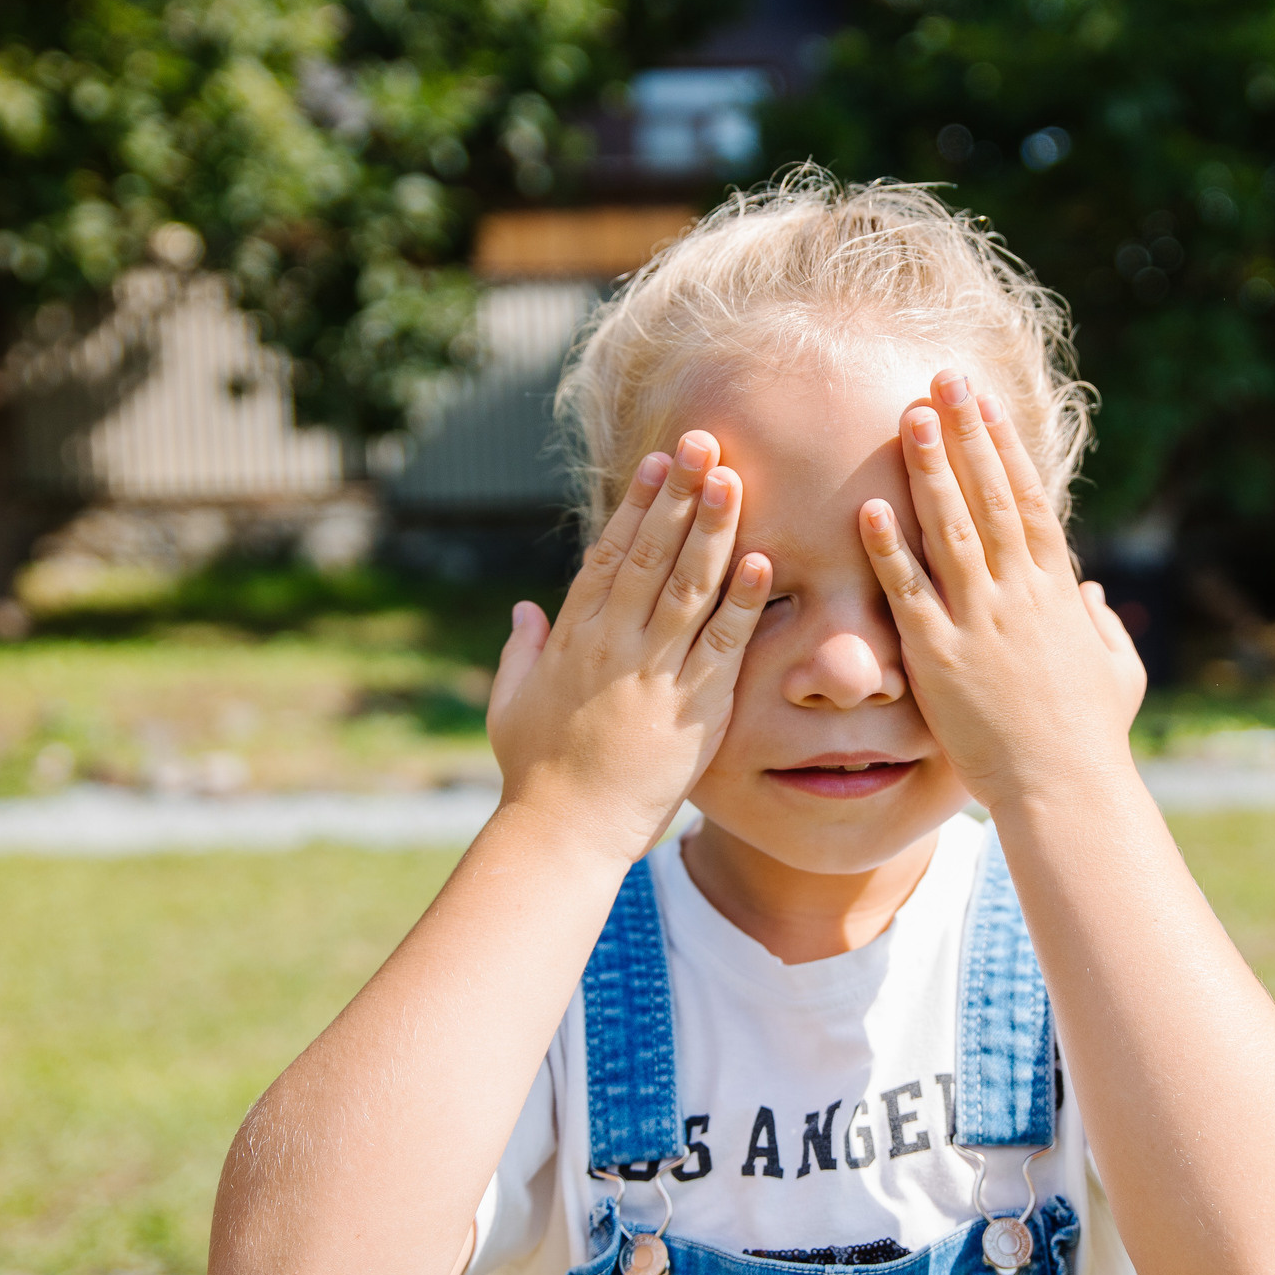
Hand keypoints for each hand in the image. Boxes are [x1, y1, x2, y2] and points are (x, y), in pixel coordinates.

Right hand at [488, 432, 770, 863]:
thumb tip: (525, 610)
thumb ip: (522, 650)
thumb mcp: (513, 702)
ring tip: (734, 479)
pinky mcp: (691, 709)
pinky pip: (723, 647)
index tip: (660, 462)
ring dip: (714, 529)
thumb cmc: (534, 773)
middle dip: (681, 494)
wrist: (563, 831)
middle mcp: (614, 643)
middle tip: (707, 442)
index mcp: (574, 636)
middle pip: (652, 553)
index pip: (610, 553)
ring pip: (689, 586)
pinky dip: (743, 603)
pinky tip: (762, 562)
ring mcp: (654, 673)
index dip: (638, 504)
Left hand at [859, 370, 1145, 815]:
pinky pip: (910, 592)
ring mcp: (979, 621)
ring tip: (909, 416)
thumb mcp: (1117, 671)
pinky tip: (868, 508)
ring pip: (950, 528)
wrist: (1064, 786)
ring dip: (928, 469)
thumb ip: (1101, 628)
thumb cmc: (1092, 736)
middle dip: (964, 433)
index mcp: (1057, 591)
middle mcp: (1019, 594)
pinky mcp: (940, 656)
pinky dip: (889, 549)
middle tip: (941, 379)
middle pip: (989, 496)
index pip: (1028, 501)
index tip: (983, 403)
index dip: (1003, 448)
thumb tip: (1090, 598)